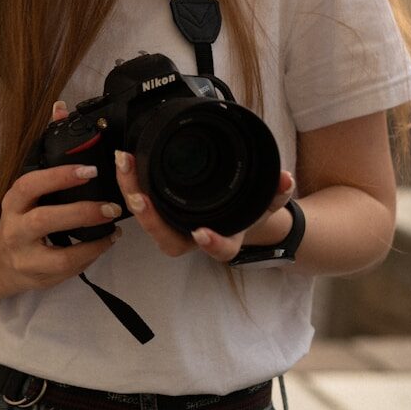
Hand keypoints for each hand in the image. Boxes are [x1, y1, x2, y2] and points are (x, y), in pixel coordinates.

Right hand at [0, 100, 120, 294]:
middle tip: (112, 205)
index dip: (58, 177)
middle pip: (43, 220)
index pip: (29, 185)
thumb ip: (45, 149)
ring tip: (113, 228)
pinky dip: (91, 256)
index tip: (89, 170)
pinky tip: (107, 242)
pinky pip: (69, 270)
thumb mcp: (27, 188)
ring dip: (91, 243)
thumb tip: (60, 108)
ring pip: (59, 255)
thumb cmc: (19, 217)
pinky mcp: (40, 278)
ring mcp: (27, 257)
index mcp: (13, 202)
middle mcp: (15, 229)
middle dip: (80, 212)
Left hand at [114, 148, 294, 261]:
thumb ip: (276, 191)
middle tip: (140, 198)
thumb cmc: (248, 208)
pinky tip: (125, 161)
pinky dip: (131, 183)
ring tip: (126, 166)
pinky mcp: (161, 210)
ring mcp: (175, 225)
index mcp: (224, 239)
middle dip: (151, 219)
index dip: (211, 243)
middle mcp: (195, 237)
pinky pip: (141, 202)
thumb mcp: (267, 199)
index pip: (219, 248)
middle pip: (168, 238)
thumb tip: (285, 178)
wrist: (236, 212)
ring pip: (148, 220)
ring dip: (133, 194)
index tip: (203, 233)